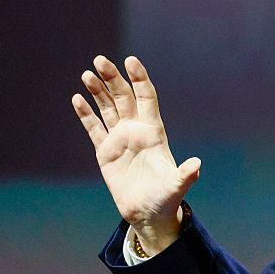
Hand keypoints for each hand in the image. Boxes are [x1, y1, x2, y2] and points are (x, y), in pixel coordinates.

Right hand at [71, 55, 199, 254]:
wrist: (148, 213)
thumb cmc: (166, 198)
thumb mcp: (177, 186)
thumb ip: (185, 175)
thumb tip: (197, 165)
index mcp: (154, 131)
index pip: (146, 97)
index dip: (139, 78)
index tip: (131, 60)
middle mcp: (136, 130)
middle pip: (124, 97)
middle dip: (112, 78)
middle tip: (99, 60)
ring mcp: (120, 139)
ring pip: (108, 108)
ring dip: (97, 91)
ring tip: (87, 74)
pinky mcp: (105, 152)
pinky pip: (94, 128)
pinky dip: (85, 114)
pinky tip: (77, 99)